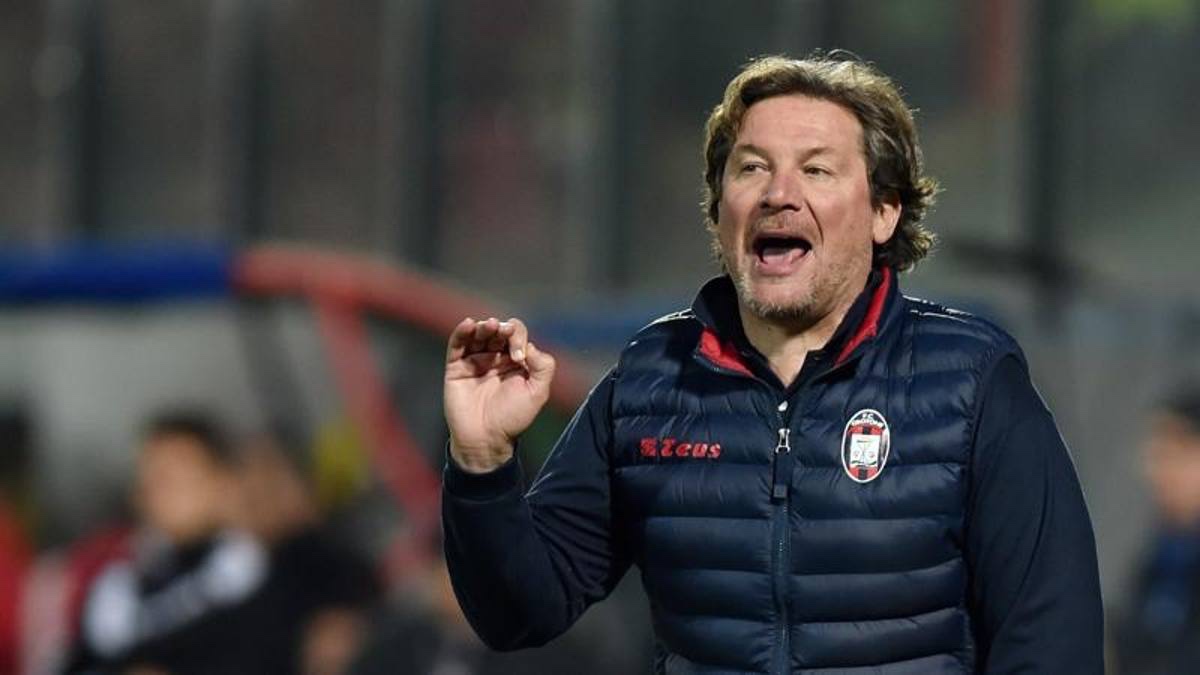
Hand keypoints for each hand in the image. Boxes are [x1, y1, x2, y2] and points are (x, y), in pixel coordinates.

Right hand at [444, 317, 555, 472]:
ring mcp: (475, 360)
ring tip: (489, 326)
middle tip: (502, 332)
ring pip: (478, 334)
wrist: (486, 439)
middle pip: (498, 330)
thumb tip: (530, 346)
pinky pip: (457, 344)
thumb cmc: (512, 418)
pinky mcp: (457, 366)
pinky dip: (462, 331)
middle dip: (502, 328)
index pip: (517, 335)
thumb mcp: (538, 392)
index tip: (519, 358)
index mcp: (516, 360)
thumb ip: (543, 366)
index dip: (519, 338)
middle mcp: (495, 357)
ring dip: (484, 326)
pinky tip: (468, 324)